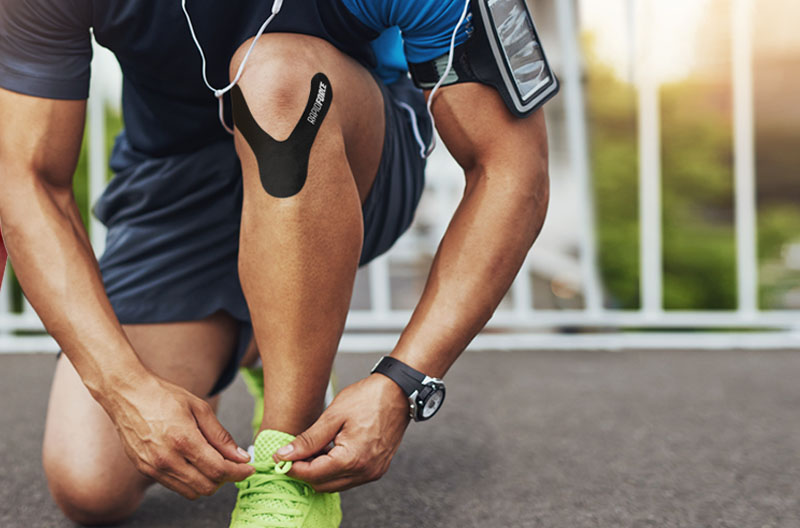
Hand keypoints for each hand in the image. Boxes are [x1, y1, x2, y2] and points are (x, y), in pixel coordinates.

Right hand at [103, 374, 253, 498]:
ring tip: (214, 464)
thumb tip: (240, 456)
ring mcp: (153, 467)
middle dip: (226, 479)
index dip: (238, 473)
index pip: (218, 470)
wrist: (127, 394)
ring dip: (208, 483)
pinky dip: (190, 480)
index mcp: (183, 440)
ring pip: (191, 492)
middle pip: (206, 486)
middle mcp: (166, 459)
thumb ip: (221, 436)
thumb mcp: (199, 408)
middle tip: (233, 466)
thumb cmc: (163, 396)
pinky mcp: (145, 470)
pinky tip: (194, 463)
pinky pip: (174, 486)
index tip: (249, 469)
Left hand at [274, 374, 410, 491]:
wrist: (399, 392)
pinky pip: (350, 478)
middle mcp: (365, 471)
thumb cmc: (368, 398)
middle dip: (305, 471)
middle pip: (322, 484)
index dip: (292, 467)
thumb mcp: (333, 416)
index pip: (312, 475)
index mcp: (352, 459)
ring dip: (320, 472)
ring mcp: (373, 472)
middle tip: (294, 452)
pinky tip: (330, 450)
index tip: (279, 456)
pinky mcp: (377, 468)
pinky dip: (335, 469)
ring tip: (313, 449)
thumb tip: (284, 455)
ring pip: (335, 484)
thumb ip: (308, 440)